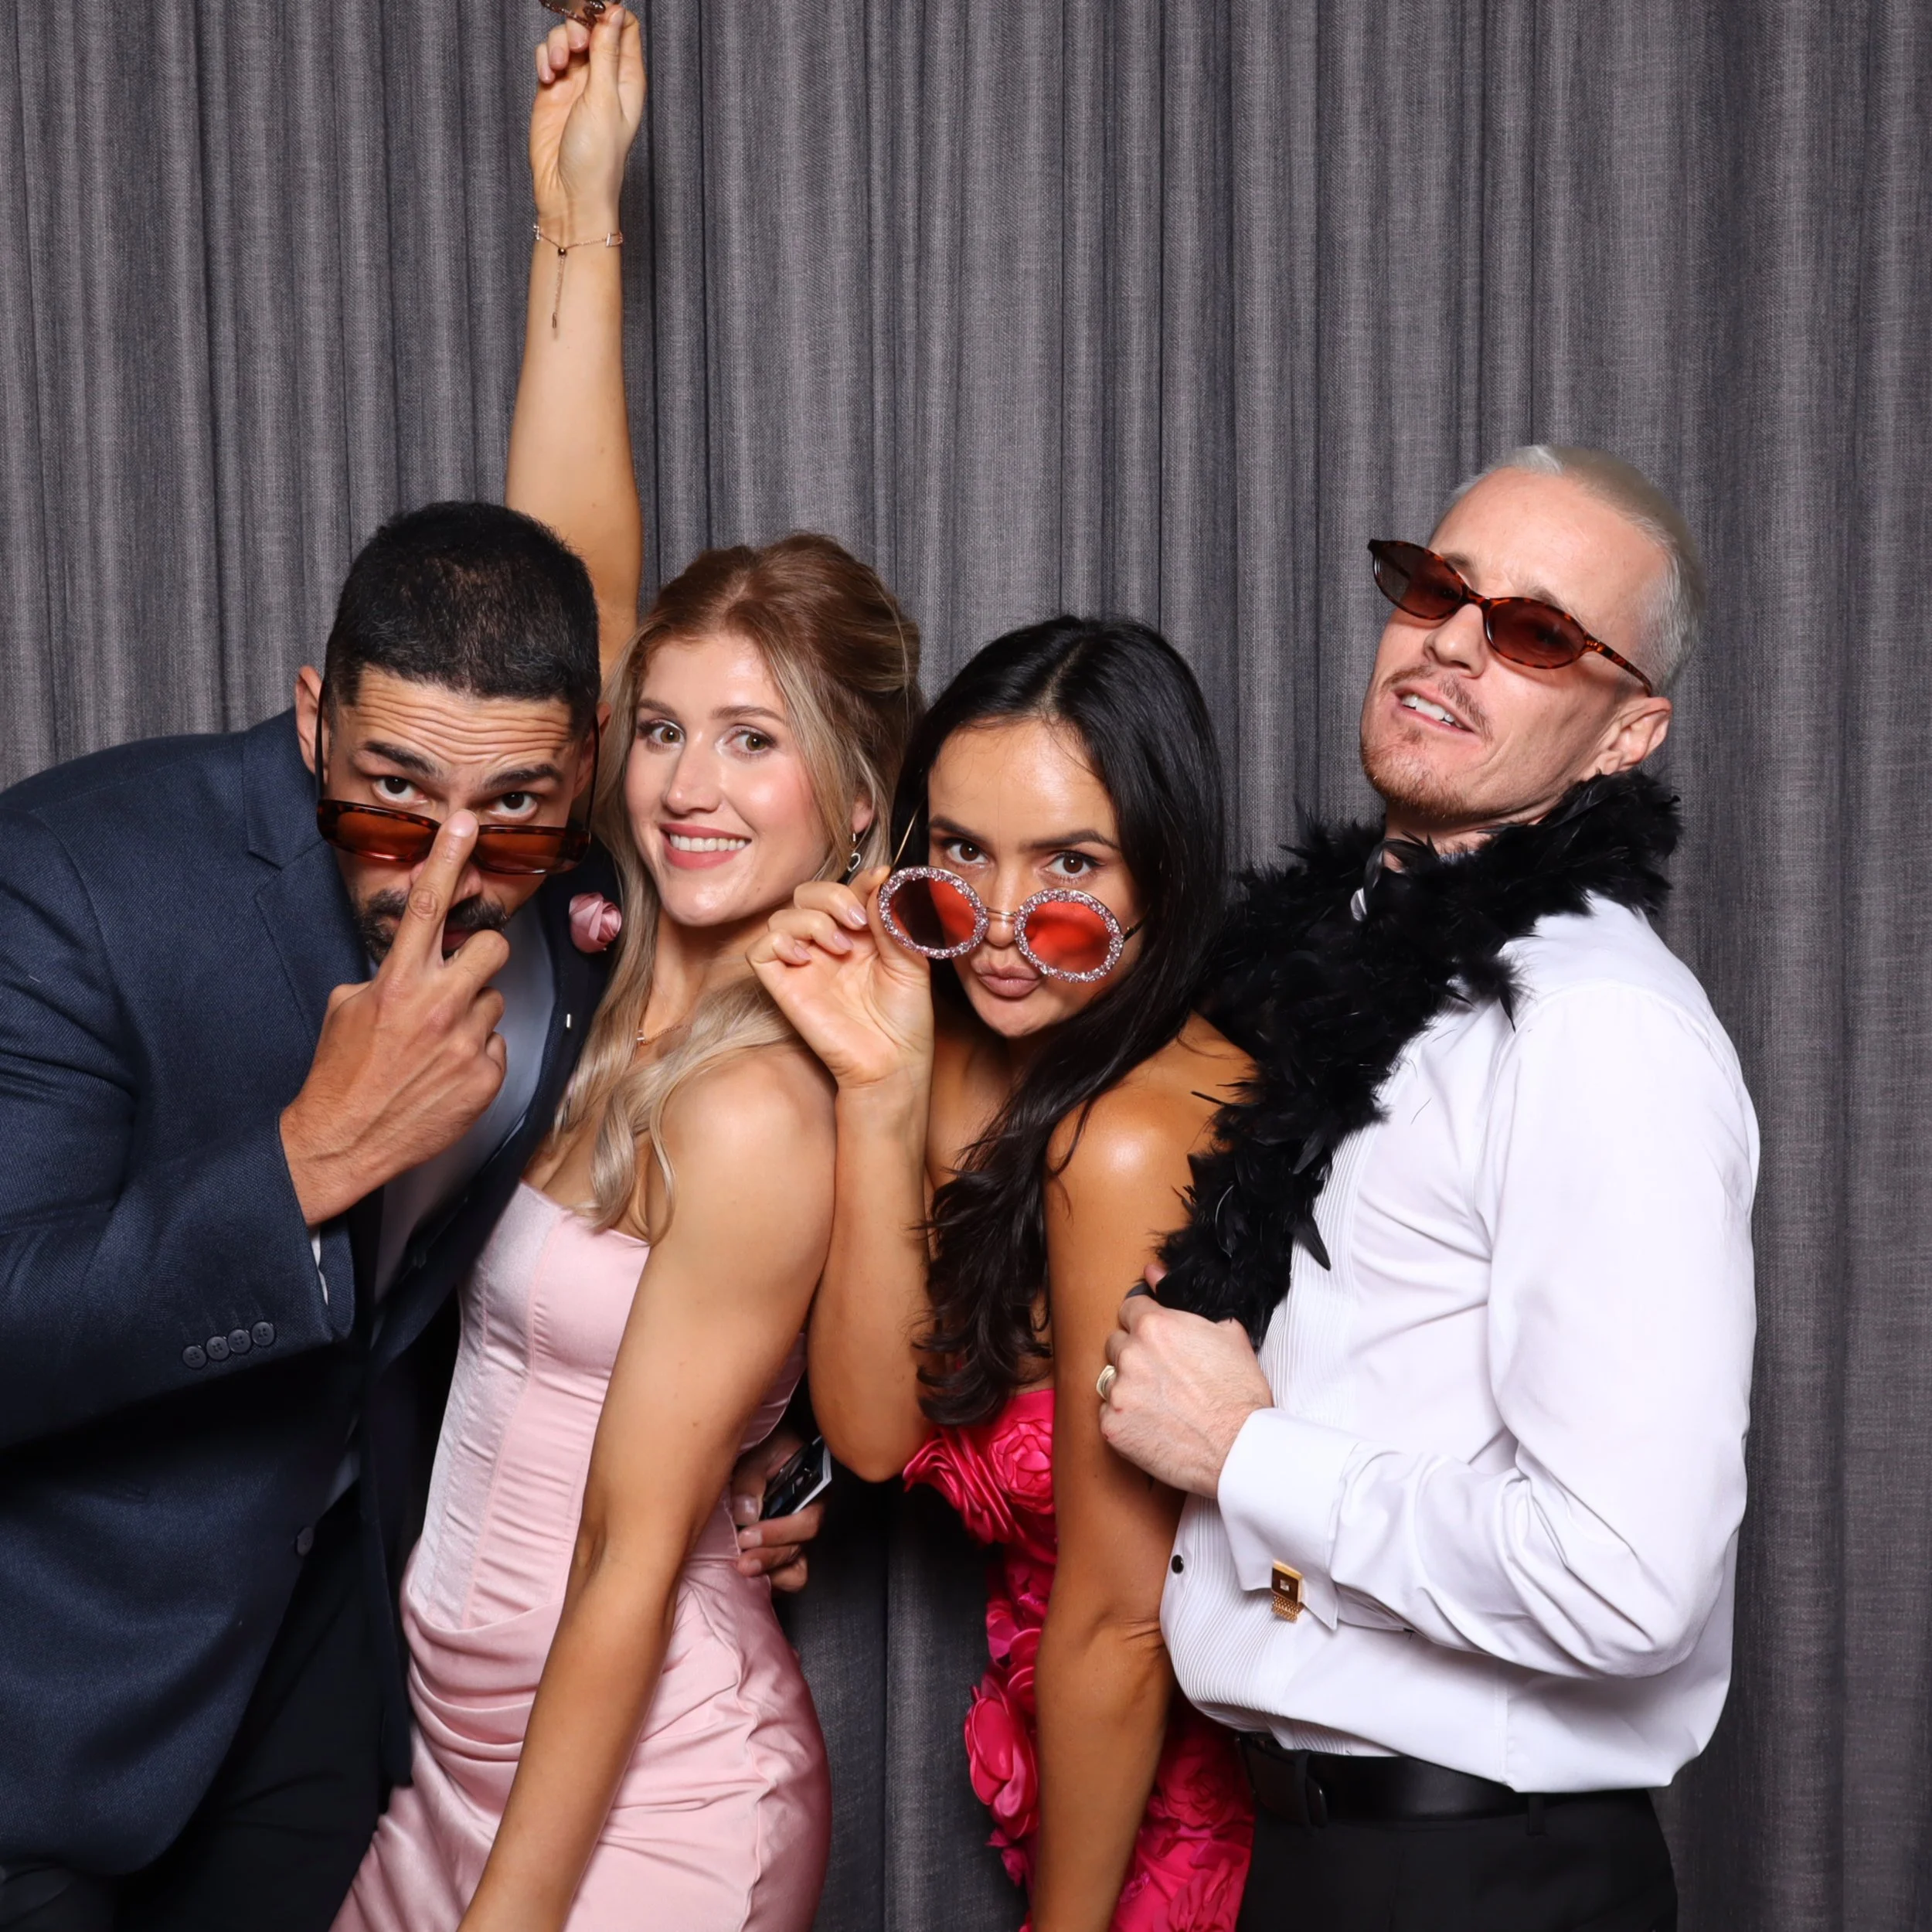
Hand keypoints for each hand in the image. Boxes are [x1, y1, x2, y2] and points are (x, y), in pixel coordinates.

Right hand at [280, 816, 509, 1226]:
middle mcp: (438, 1006)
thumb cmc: (340, 1075)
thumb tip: (412, 966)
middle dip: (483, 954)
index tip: (467, 825)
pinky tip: (444, 1074)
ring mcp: (466, 1042)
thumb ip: (386, 978)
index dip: (449, 859)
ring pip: (494, 1001)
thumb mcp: (347, 1010)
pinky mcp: (485, 1076)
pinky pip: (496, 1046)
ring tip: (437, 1044)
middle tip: (462, 974)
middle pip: (493, 947)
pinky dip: (475, 1056)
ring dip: (472, 1015)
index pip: (429, 906)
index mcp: (397, 983)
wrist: (343, 1142)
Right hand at [531, 4, 645, 230]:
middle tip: (575, 46)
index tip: (591, 15)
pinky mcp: (553, 91)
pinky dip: (544, 59)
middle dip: (578, 25)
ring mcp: (577, 83)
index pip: (624, 26)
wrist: (569, 195)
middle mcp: (603, 77)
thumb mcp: (604, 99)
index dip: (607, 13)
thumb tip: (613, 12)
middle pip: (591, 25)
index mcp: (627, 78)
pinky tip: (547, 78)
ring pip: (566, 38)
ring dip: (558, 44)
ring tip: (557, 70)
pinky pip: (548, 57)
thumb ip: (605, 52)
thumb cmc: (596, 159)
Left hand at [729, 1430, 826, 1593]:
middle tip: (742, 1560)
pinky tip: (751, 1578)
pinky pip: (789, 1577)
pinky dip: (773, 1581)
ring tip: (744, 1570)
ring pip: (796, 1568)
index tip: (747, 1536)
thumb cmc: (764, 1446)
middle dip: (769, 1556)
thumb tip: (747, 1514)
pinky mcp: (783, 1552)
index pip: (807, 1521)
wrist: (758, 1450)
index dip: (779, 1533)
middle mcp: (809, 1517)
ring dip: (770, 1571)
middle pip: (799, 1548)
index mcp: (812, 1490)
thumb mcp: (758, 1453)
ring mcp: (797, 1537)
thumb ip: (751, 1479)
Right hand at [749, 869, 934, 1093]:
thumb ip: (893, 920)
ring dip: (811, 920)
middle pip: (806, 894)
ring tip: (841, 947)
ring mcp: (804, 965)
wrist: (893, 1062)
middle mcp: (828, 944)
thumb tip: (880, 879)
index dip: (860, 880)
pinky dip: (779, 942)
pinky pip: (759, 950)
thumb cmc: (906, 1018)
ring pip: (782, 916)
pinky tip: (807, 957)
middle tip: (857, 920)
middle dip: (831, 895)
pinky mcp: (784, 986)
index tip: (881, 882)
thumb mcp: (911, 960)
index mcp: (859, 934)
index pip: (846, 889)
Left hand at [1098, 1285, 1273, 1496]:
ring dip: (1129, 1386)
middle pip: (1117, 1343)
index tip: (1157, 1340)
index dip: (1146, 1324)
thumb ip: (1182, 1300)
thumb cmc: (1239, 1394)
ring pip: (1110, 1378)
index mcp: (1155, 1326)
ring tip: (1161, 1403)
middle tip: (1163, 1376)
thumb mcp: (1227, 1333)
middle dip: (1135, 1355)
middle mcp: (1131, 1354)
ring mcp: (1118, 1392)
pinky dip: (1126, 1419)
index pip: (1130, 1309)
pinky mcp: (1111, 1426)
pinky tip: (1153, 1426)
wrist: (1240, 1449)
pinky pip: (1109, 1413)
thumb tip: (1153, 1272)